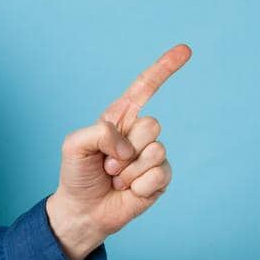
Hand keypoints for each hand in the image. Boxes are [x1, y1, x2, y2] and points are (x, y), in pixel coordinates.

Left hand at [46, 43, 191, 259]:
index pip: (144, 88)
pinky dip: (138, 185)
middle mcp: (138, 134)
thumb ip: (99, 133)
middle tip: (107, 164)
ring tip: (115, 178)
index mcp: (119, 119)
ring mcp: (152, 156)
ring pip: (156, 151)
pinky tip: (128, 190)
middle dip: (124, 148)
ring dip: (129, 170)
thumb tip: (130, 146)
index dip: (164, 68)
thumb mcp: (74, 145)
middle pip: (152, 125)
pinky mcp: (160, 178)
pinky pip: (159, 175)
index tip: (185, 49)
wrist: (82, 210)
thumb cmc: (77, 174)